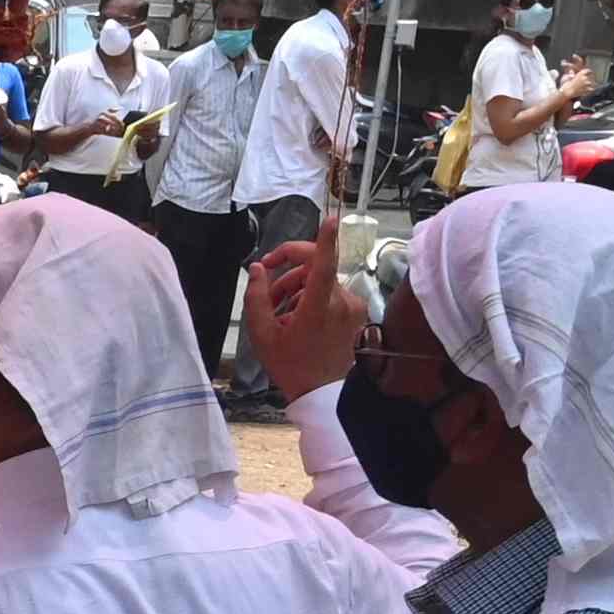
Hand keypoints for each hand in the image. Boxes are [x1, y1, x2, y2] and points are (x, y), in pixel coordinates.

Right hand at [245, 237, 362, 399]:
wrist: (321, 394)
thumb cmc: (290, 366)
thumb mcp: (262, 334)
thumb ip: (256, 297)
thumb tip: (258, 269)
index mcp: (318, 306)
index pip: (324, 262)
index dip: (324, 238)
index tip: (329, 219)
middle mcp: (340, 302)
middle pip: (314, 268)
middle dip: (288, 272)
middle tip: (269, 292)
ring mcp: (352, 306)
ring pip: (321, 281)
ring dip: (298, 288)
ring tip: (281, 313)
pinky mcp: (357, 312)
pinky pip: (331, 292)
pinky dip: (313, 298)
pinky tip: (299, 318)